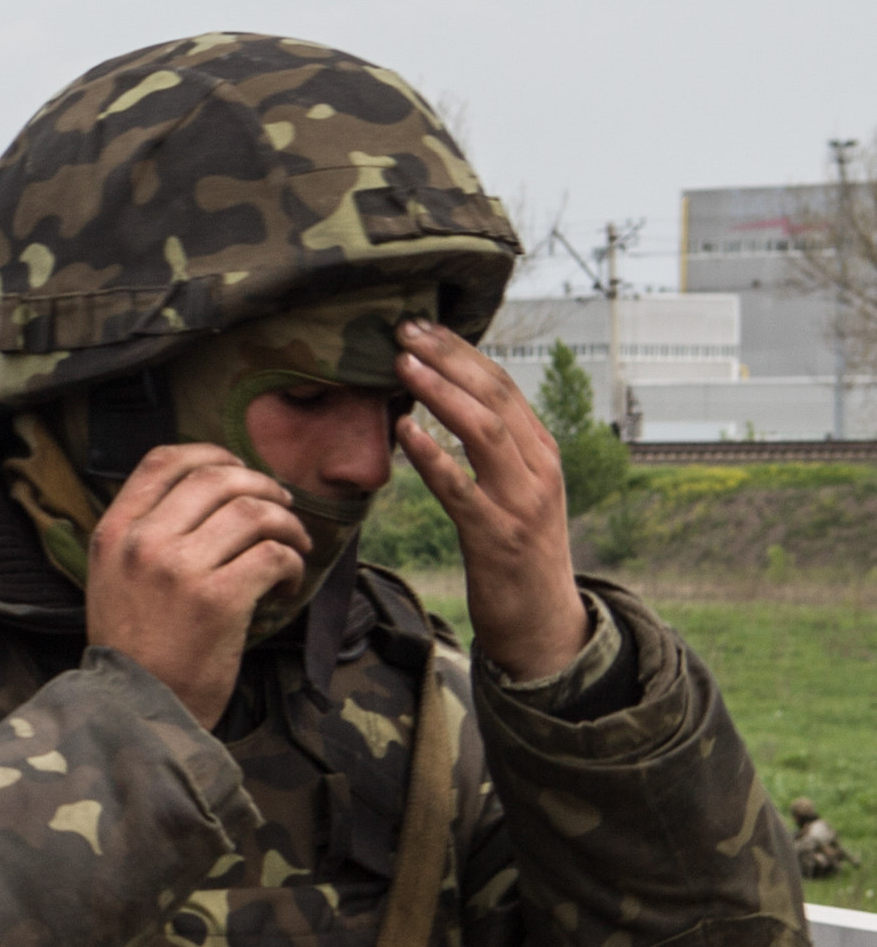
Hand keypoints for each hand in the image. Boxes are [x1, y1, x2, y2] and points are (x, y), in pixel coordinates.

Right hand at [83, 441, 308, 727]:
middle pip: (217, 477)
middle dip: (263, 487)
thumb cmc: (134, 649)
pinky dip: (294, 564)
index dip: (212, 453)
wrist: (134, 712)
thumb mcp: (113, 580)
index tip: (240, 470)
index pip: (163, 460)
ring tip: (295, 548)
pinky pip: (274, 555)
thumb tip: (210, 495)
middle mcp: (142, 543)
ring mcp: (178, 569)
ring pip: (254, 511)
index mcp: (113, 533)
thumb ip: (143, 536)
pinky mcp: (218, 599)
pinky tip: (289, 584)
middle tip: (283, 508)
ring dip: (288, 525)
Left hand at [393, 319, 588, 681]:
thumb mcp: (514, 489)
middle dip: (450, 358)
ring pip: (486, 432)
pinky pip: (461, 489)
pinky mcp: (497, 536)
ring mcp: (522, 502)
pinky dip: (432, 456)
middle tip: (404, 330)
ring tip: (403, 366)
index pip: (502, 385)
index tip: (421, 325)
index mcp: (541, 451)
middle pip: (496, 396)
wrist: (545, 621)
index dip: (461, 351)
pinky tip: (403, 432)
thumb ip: (492, 448)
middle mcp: (539, 468)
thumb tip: (447, 399)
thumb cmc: (517, 550)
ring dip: (442, 394)